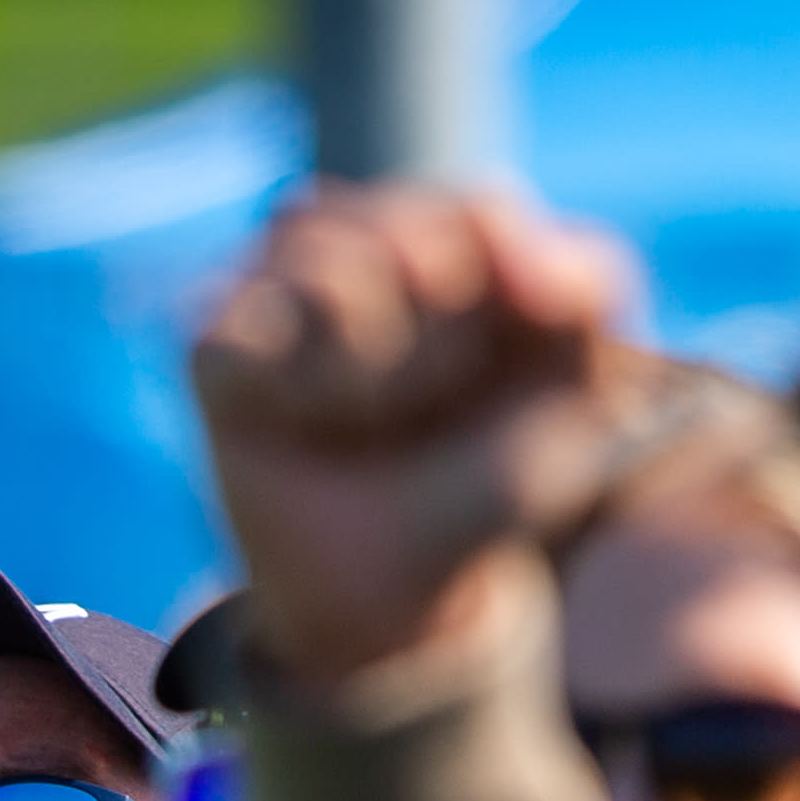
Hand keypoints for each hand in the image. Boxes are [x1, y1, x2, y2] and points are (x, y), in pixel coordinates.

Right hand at [193, 182, 661, 692]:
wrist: (389, 590)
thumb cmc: (480, 480)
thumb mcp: (574, 390)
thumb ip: (585, 280)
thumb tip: (508, 222)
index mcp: (452, 235)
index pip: (480, 210)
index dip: (500, 287)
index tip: (513, 359)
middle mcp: (357, 236)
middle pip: (402, 231)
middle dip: (437, 340)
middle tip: (432, 403)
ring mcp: (276, 279)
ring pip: (325, 273)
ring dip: (370, 372)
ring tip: (368, 418)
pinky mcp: (214, 341)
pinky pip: (251, 335)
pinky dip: (294, 389)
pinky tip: (303, 421)